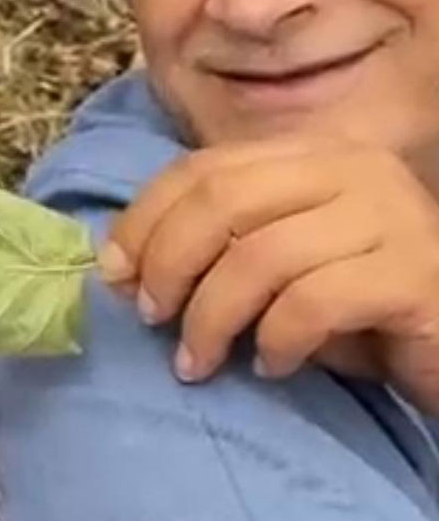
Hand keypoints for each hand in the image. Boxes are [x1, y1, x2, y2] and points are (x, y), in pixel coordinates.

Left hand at [97, 135, 438, 413]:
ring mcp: (389, 213)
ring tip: (197, 362)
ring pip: (260, 255)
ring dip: (210, 318)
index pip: (201, 168)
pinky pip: (313, 303)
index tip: (111, 272)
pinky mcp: (415, 272)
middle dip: (168, 263)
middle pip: (222, 200)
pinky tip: (270, 366)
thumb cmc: (353, 312)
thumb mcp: (268, 272)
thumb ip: (209, 253)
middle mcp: (351, 168)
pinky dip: (275, 340)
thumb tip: (116, 267)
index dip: (144, 219)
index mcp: (307, 154)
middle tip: (150, 318)